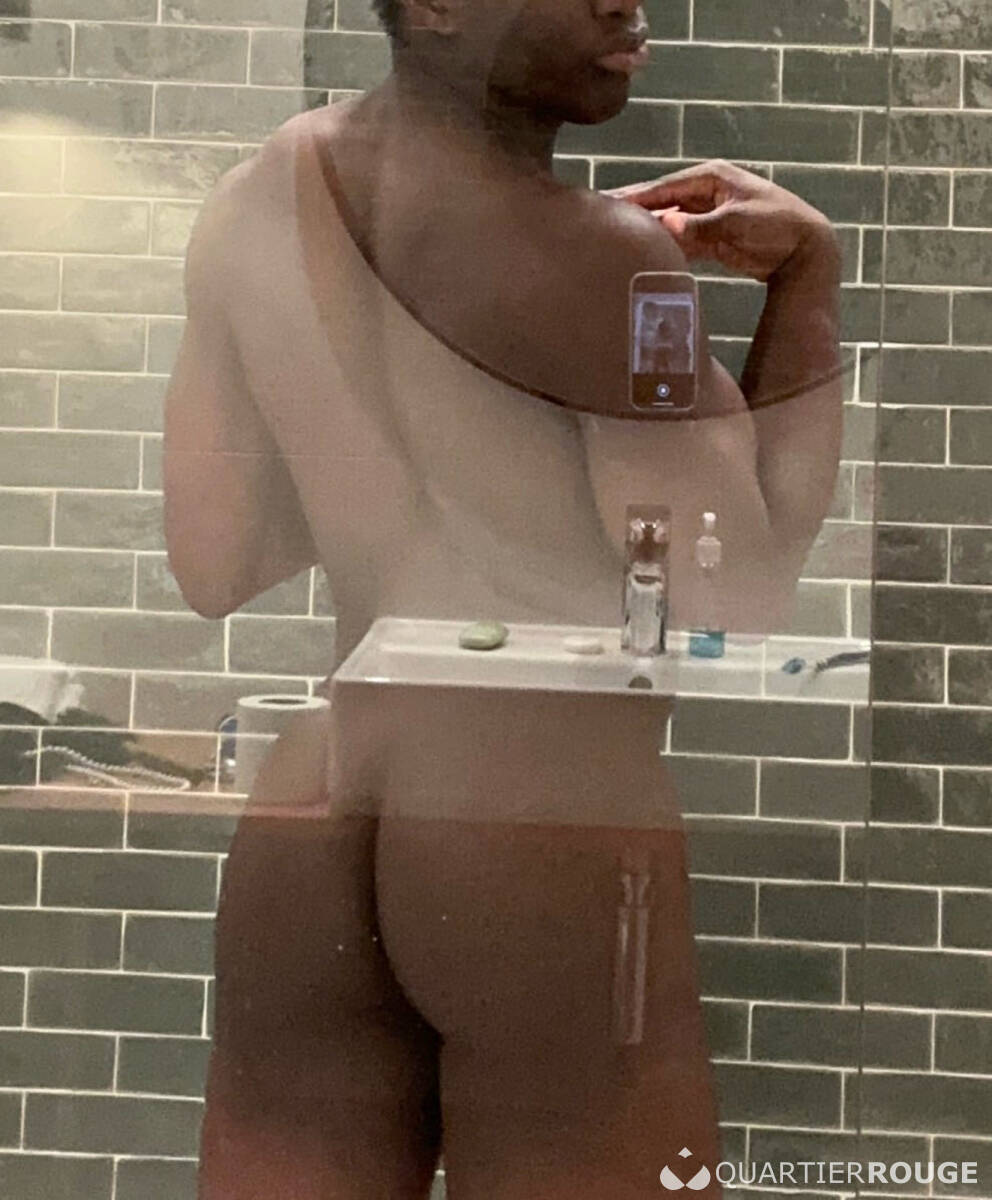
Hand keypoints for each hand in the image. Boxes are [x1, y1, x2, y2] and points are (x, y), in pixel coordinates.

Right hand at [605, 160, 839, 283]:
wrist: (804, 249)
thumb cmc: (775, 227)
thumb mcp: (736, 224)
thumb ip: (699, 227)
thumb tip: (664, 224)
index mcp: (710, 178)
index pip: (663, 187)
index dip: (634, 197)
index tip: (605, 203)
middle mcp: (705, 193)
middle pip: (661, 203)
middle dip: (633, 212)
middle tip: (597, 219)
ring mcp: (708, 215)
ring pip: (669, 223)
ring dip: (647, 232)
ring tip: (613, 240)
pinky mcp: (712, 238)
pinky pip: (681, 241)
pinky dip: (665, 247)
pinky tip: (643, 256)